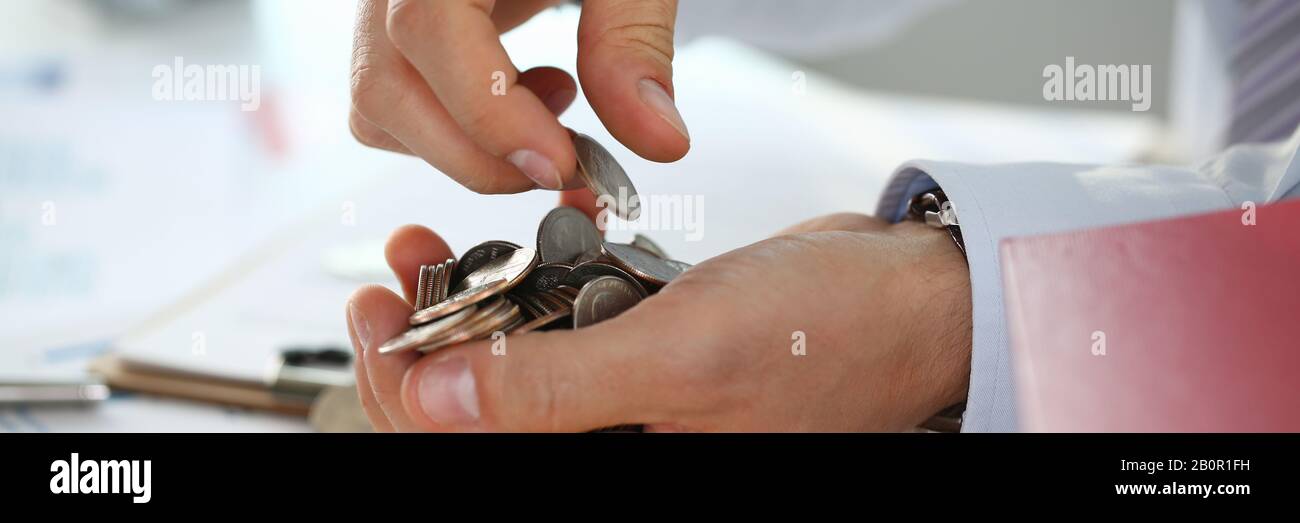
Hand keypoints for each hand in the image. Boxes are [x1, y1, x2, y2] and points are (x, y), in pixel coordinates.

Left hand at [345, 213, 971, 431]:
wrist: (910, 295)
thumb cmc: (831, 336)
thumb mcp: (683, 359)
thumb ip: (557, 391)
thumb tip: (442, 400)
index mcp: (619, 466)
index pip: (471, 449)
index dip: (408, 393)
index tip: (382, 317)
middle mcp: (614, 445)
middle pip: (477, 416)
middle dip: (424, 346)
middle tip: (395, 277)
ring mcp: (625, 403)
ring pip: (509, 371)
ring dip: (465, 311)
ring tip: (433, 251)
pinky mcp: (640, 355)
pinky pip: (559, 336)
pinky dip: (527, 292)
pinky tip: (511, 252)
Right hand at [349, 0, 689, 193]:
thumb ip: (635, 38)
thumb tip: (657, 141)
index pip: (426, 29)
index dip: (487, 113)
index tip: (558, 162)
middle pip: (385, 86)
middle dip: (479, 153)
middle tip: (566, 160)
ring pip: (378, 105)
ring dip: (465, 145)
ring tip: (555, 102)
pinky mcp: (399, 20)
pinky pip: (392, 97)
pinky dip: (453, 128)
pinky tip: (525, 92)